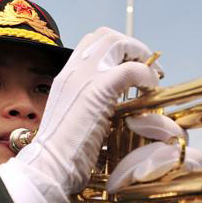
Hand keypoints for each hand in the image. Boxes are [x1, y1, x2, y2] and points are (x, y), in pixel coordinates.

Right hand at [16, 27, 161, 202]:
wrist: (48, 167)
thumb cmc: (61, 156)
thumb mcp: (72, 121)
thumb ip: (87, 108)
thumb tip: (107, 113)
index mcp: (66, 76)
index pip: (91, 45)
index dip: (116, 49)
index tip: (132, 65)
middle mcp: (74, 70)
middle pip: (106, 36)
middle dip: (132, 46)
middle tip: (148, 66)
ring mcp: (85, 77)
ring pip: (118, 43)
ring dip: (141, 54)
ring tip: (153, 75)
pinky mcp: (99, 90)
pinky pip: (132, 70)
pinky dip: (147, 76)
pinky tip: (151, 90)